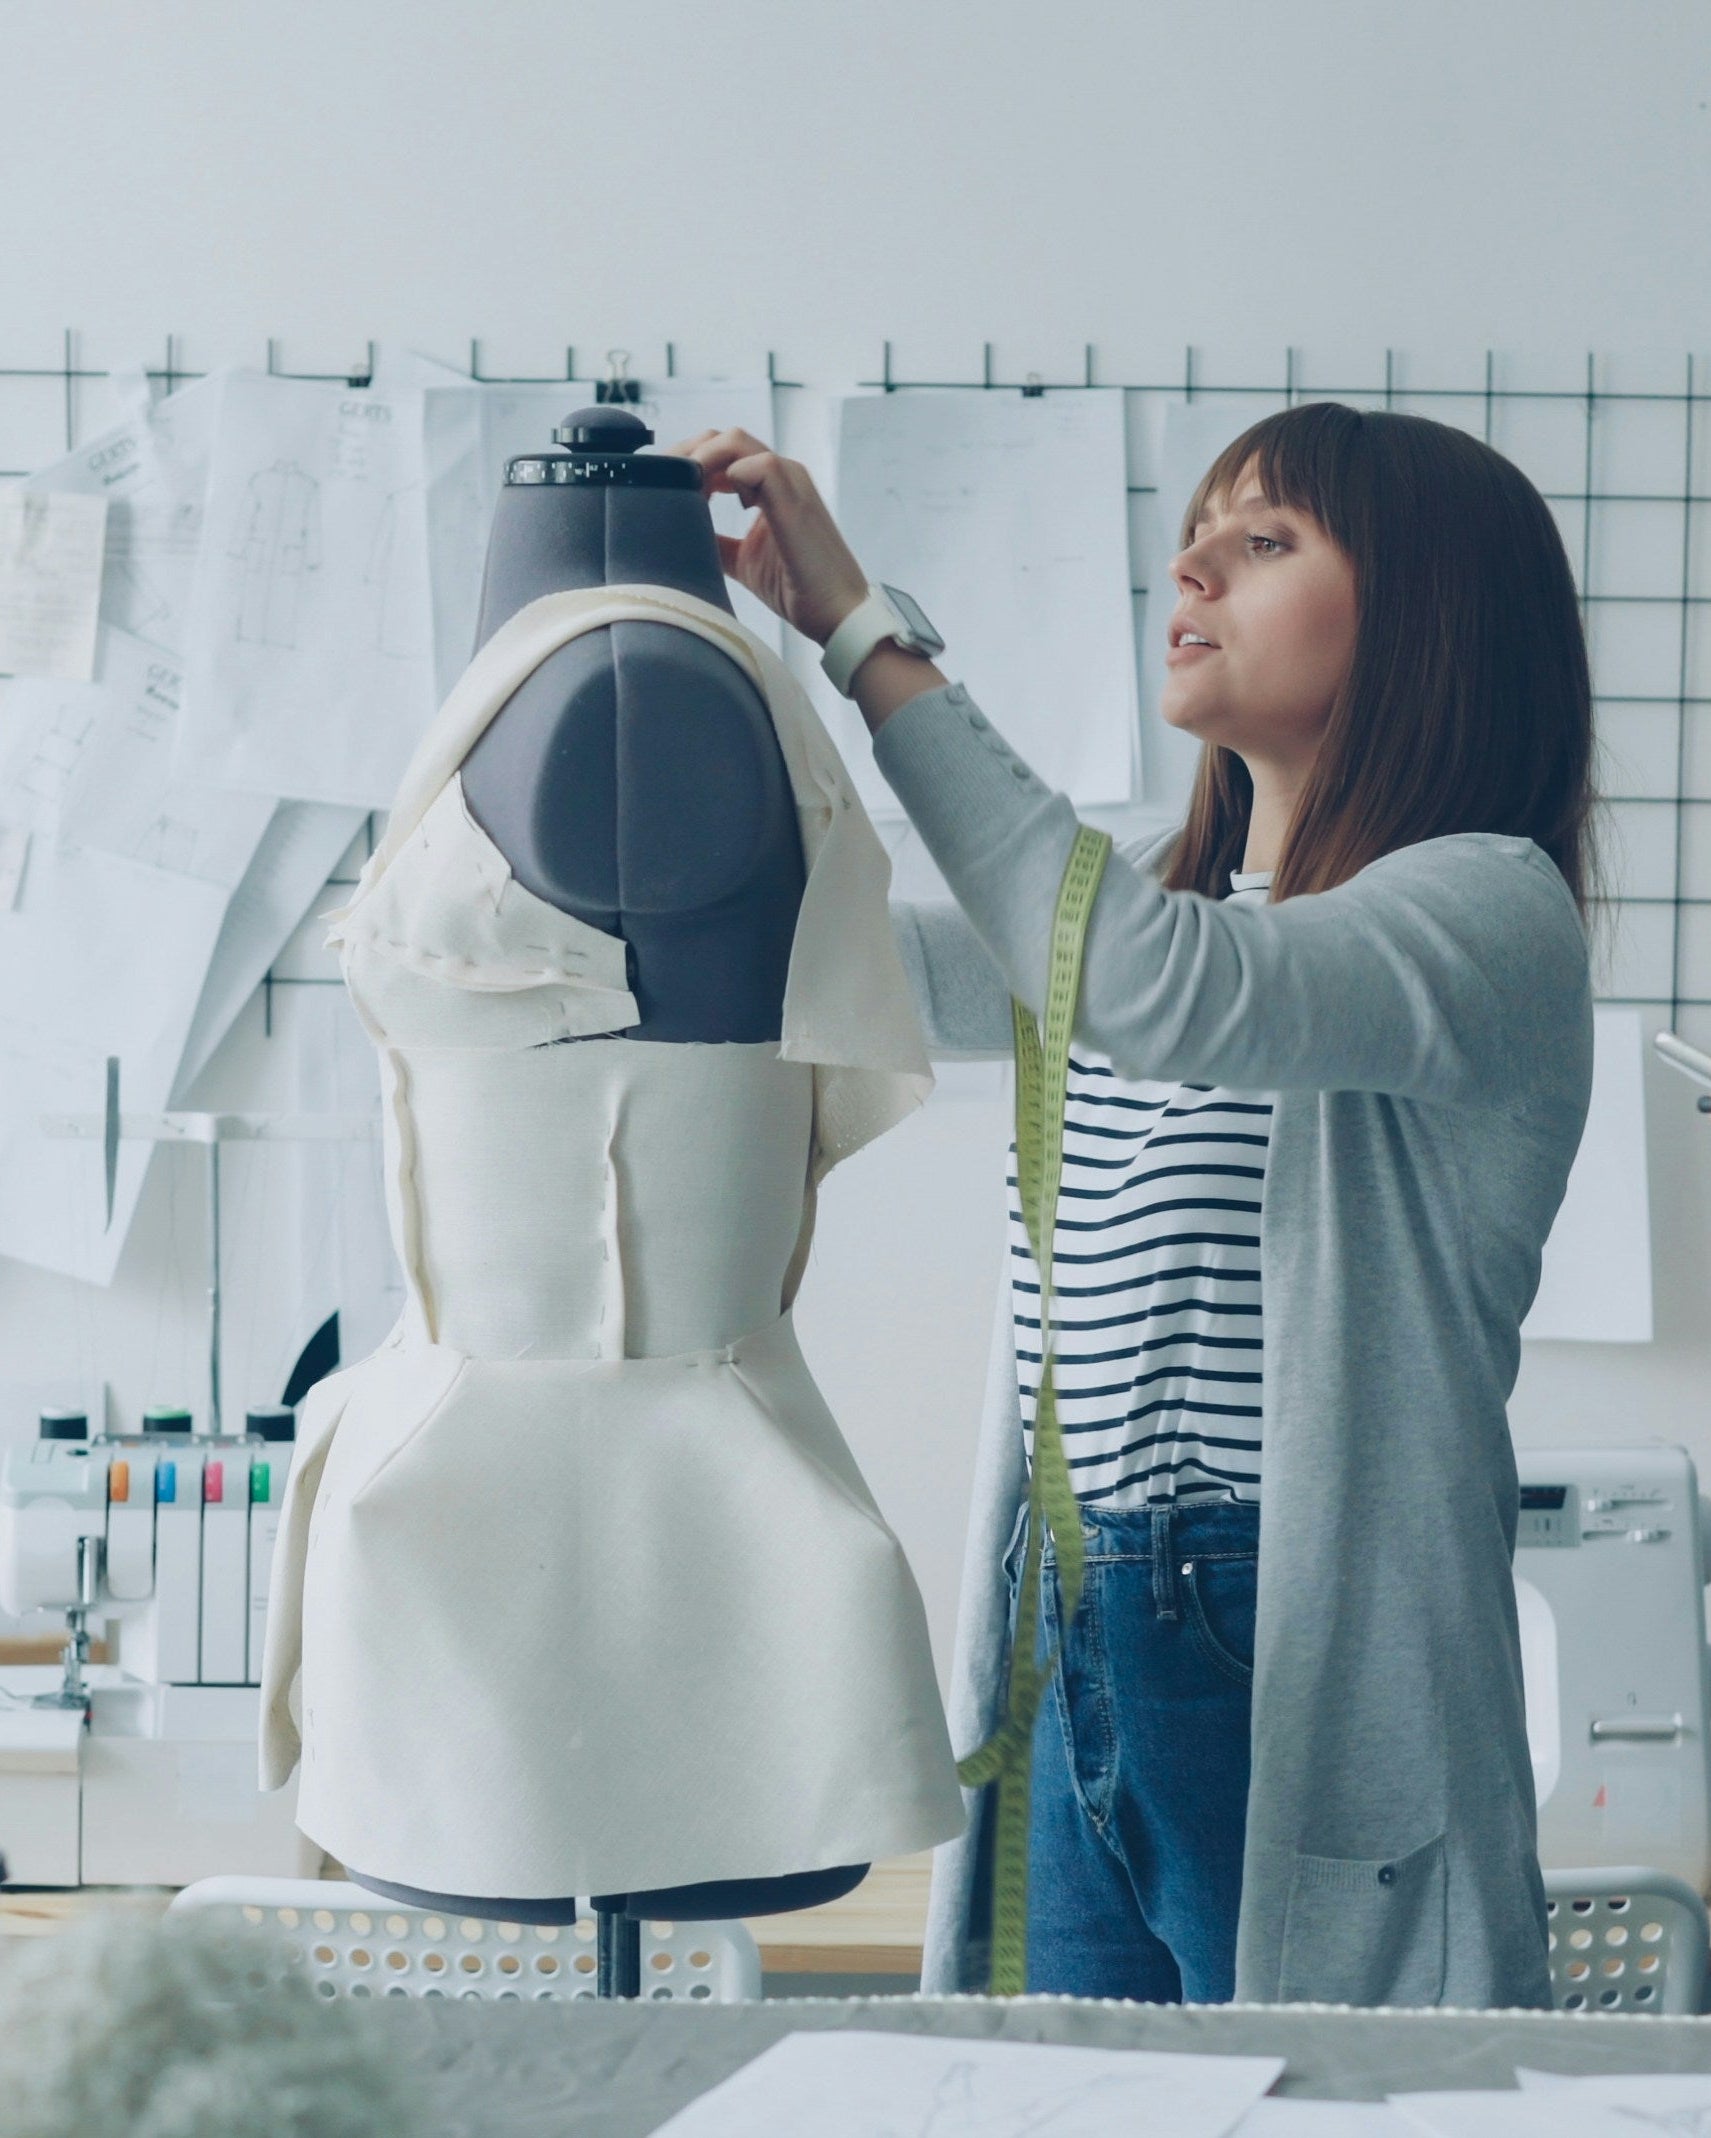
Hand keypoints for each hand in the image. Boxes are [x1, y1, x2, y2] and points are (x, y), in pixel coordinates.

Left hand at [661, 428, 870, 645]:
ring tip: (679, 486)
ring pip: (737, 442)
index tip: (662, 484)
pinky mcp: (796, 501)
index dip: (688, 461)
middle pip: (723, 439)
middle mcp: (781, 476)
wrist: (836, 614)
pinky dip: (730, 472)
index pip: (723, 452)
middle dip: (686, 454)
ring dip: (700, 459)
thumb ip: (716, 541)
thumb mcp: (742, 560)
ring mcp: (790, 484)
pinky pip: (762, 464)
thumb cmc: (797, 588)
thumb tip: (681, 534)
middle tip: (661, 482)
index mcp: (769, 486)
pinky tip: (708, 497)